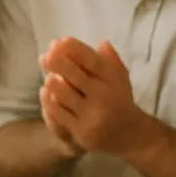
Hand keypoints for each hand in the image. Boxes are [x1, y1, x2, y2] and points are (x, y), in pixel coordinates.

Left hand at [39, 38, 147, 156]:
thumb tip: (102, 42)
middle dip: (58, 63)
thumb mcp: (120, 79)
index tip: (60, 41)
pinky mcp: (81, 129)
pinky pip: (59, 113)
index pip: (93, 61)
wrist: (130, 135)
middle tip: (45, 56)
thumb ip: (110, 62)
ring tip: (47, 76)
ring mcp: (91, 114)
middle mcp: (103, 96)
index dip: (75, 50)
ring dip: (52, 82)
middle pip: (76, 76)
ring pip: (64, 94)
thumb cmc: (119, 101)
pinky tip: (45, 93)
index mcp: (112, 80)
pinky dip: (50, 101)